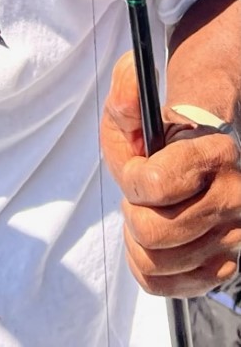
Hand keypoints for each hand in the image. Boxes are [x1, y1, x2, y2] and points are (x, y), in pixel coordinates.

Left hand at [101, 51, 240, 296]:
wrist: (197, 157)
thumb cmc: (160, 138)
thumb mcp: (136, 113)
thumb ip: (126, 95)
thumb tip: (130, 70)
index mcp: (216, 153)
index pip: (153, 184)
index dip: (131, 178)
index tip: (137, 167)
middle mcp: (235, 197)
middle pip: (153, 232)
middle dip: (133, 212)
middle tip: (141, 197)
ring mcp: (235, 237)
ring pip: (159, 263)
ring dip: (139, 240)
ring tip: (148, 215)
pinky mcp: (226, 266)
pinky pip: (167, 286)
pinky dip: (147, 267)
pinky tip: (154, 243)